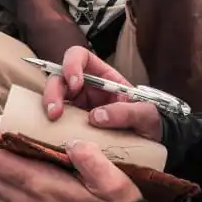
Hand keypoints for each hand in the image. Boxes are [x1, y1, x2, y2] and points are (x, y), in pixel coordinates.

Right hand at [41, 45, 162, 141]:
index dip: (73, 64)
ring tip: (53, 119)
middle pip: (60, 76)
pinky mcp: (72, 123)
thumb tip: (96, 117)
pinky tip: (52, 130)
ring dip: (48, 104)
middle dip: (54, 89)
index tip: (75, 84)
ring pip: (54, 95)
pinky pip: (55, 117)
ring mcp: (77, 105)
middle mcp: (87, 87)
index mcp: (104, 76)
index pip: (81, 57)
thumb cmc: (151, 122)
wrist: (153, 143)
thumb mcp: (147, 115)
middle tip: (56, 110)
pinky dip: (49, 121)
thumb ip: (127, 112)